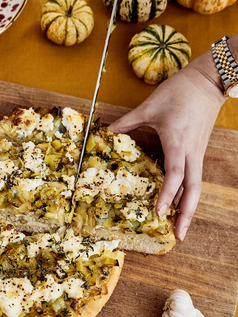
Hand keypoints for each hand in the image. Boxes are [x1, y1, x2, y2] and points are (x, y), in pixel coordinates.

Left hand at [107, 53, 226, 240]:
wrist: (208, 80)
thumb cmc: (180, 91)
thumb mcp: (150, 106)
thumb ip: (128, 122)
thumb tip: (107, 132)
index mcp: (178, 142)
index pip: (175, 175)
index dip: (168, 195)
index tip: (159, 213)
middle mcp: (191, 152)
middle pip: (194, 189)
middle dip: (187, 214)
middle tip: (178, 236)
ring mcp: (198, 152)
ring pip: (196, 186)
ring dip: (190, 208)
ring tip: (180, 228)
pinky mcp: (199, 150)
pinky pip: (195, 177)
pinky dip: (189, 194)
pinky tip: (180, 205)